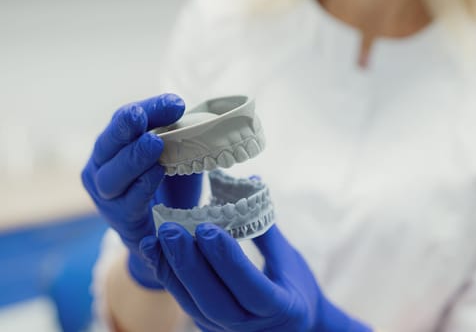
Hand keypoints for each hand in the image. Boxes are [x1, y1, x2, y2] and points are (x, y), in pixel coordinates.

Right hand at [81, 93, 201, 287]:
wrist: (164, 228)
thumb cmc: (168, 184)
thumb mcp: (177, 154)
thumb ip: (182, 137)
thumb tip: (207, 119)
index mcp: (112, 145)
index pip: (124, 119)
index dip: (149, 109)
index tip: (175, 102)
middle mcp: (101, 167)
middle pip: (108, 144)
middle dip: (126, 129)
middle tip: (142, 117)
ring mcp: (106, 196)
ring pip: (111, 176)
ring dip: (133, 158)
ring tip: (154, 144)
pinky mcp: (121, 220)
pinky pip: (127, 203)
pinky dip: (141, 187)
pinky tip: (155, 174)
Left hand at [140, 223, 372, 330]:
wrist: (295, 327)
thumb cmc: (297, 287)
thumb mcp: (289, 259)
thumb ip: (267, 227)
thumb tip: (253, 182)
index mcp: (280, 308)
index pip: (250, 287)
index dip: (227, 259)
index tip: (207, 228)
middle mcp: (250, 327)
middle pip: (213, 300)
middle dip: (189, 264)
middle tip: (170, 230)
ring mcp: (225, 330)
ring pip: (193, 304)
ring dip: (172, 270)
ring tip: (159, 236)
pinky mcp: (208, 325)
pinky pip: (186, 303)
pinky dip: (169, 277)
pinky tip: (156, 251)